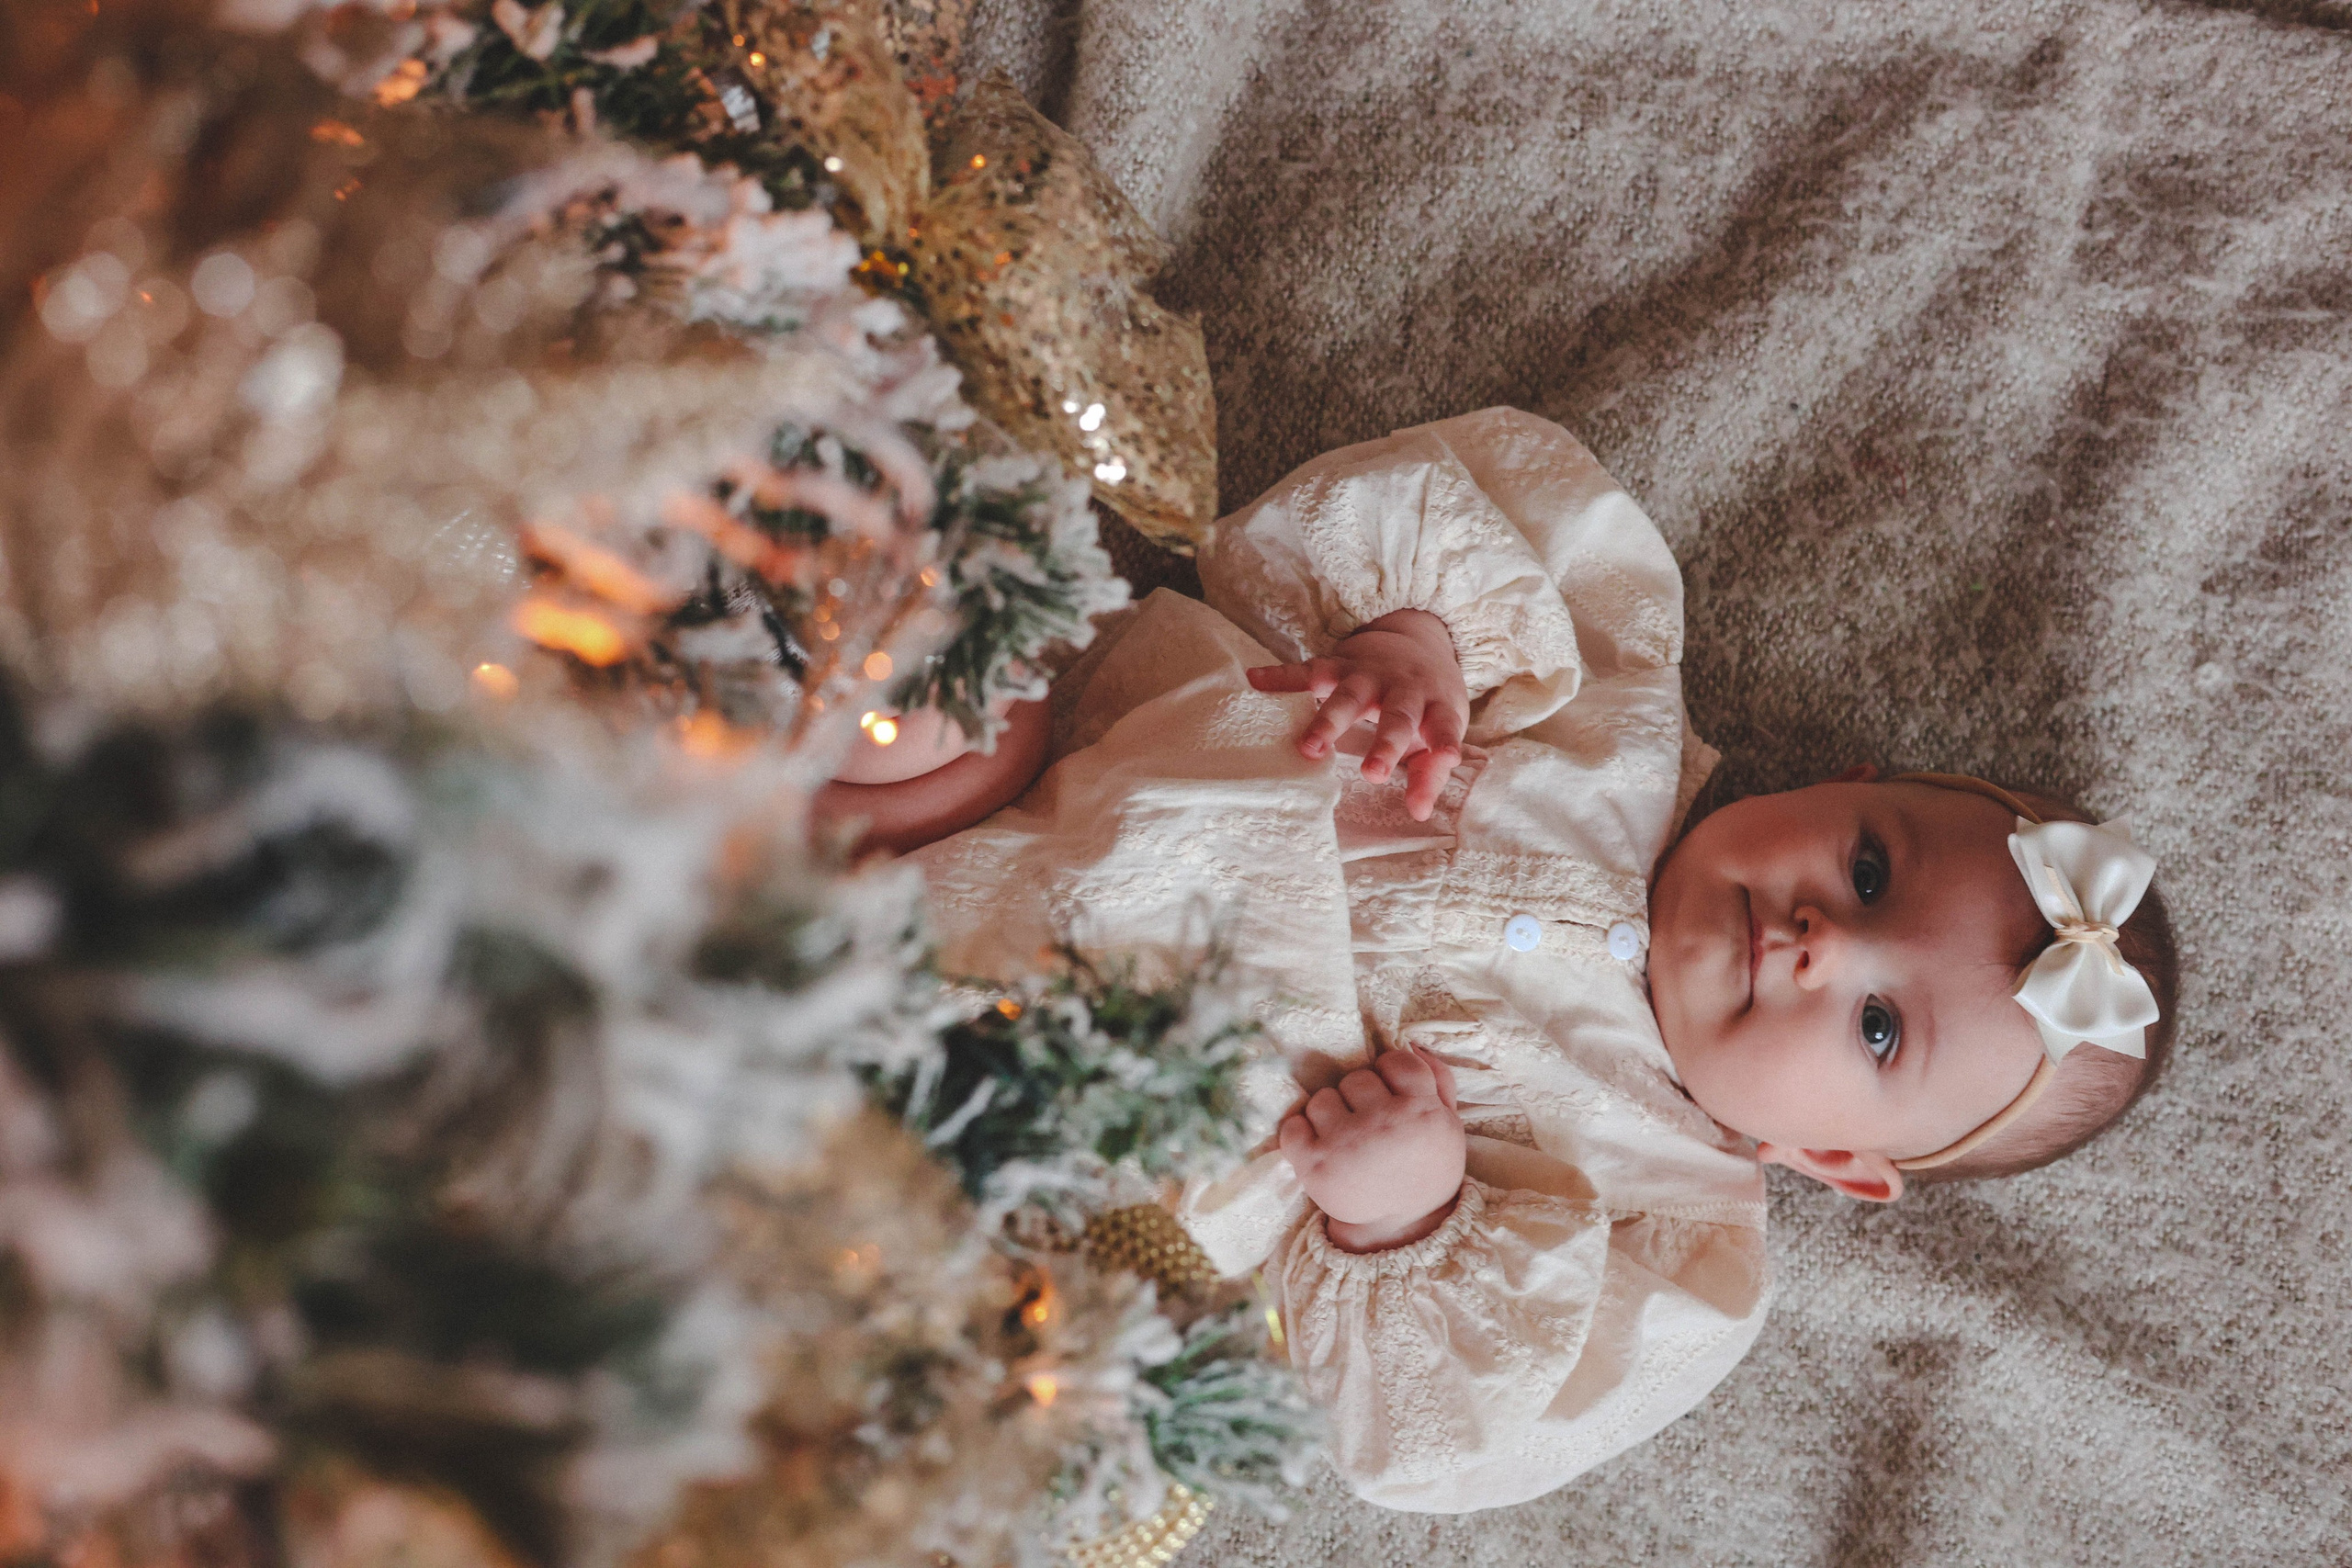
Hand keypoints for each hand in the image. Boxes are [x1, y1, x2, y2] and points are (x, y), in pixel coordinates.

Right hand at [1245, 609, 1467, 821]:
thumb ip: (1430, 773)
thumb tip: (1418, 813)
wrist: (1415, 641)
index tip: (1448, 757)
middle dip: (1385, 743)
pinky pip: (1307, 672)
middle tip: (1372, 773)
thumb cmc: (1428, 701)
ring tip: (1308, 746)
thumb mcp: (1441, 730)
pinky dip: (1281, 677)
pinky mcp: (1338, 665)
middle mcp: (1404, 687)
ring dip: (1328, 720)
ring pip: (1348, 696)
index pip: (1443, 726)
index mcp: (1436, 705)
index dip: (1446, 742)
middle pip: (1397, 714)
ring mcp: (1369, 675)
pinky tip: (1256, 681)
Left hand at [1279, 1046, 1465, 1252]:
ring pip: (1322, 1099)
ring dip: (1330, 1114)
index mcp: (1422, 1111)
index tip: (1390, 1094)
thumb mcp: (1448, 1125)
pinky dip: (1300, 1134)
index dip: (1390, 1074)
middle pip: (1355, 1078)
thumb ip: (1438, 1080)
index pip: (1396, 1061)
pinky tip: (1319, 1147)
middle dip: (1360, 1097)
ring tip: (1345, 1138)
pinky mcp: (1316, 1165)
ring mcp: (1347, 1144)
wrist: (1404, 1227)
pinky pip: (1292, 1126)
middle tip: (1369, 1123)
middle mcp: (1385, 1124)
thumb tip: (1412, 1044)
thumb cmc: (1425, 1167)